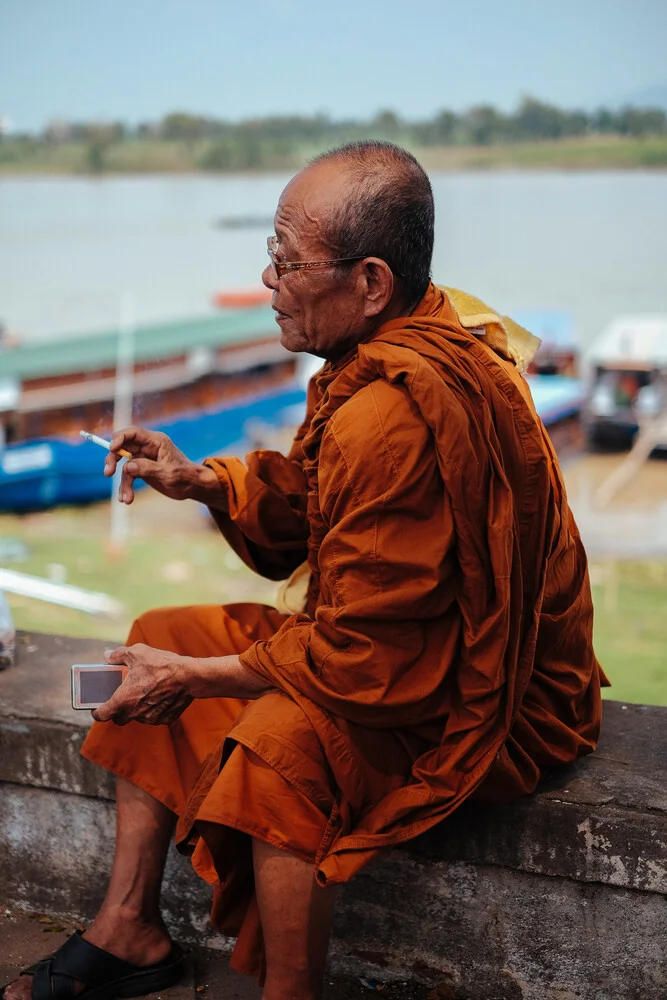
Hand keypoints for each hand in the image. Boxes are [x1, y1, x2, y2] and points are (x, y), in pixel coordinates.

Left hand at [92, 643, 193, 725]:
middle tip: (122, 696)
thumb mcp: (137, 653)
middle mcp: (135, 713)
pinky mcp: (164, 719)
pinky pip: (153, 716)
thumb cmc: (161, 664)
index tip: (97, 706)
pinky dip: (153, 709)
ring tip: (144, 691)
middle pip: (119, 718)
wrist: (189, 676)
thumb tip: (108, 656)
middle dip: (117, 710)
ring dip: (136, 708)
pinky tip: (159, 695)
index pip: (102, 715)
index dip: (97, 711)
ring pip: (137, 716)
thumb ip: (118, 655)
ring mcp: (150, 718)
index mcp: (123, 699)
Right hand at [104, 426, 219, 504]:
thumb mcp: (168, 473)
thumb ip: (147, 468)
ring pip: (124, 466)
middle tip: (108, 472)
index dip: (120, 438)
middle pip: (123, 447)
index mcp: (156, 441)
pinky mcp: (142, 470)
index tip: (111, 448)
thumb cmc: (186, 476)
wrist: (193, 487)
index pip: (133, 433)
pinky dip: (126, 487)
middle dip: (113, 459)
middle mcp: (147, 447)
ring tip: (126, 498)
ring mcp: (144, 459)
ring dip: (122, 482)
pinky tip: (126, 499)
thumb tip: (126, 467)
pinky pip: (129, 477)